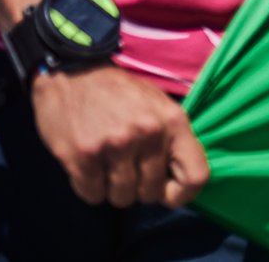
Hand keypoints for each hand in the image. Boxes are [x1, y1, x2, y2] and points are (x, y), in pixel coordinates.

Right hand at [30, 63, 209, 207]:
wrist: (72, 70)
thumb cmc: (119, 92)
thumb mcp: (158, 106)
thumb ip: (172, 141)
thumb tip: (178, 184)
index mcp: (173, 121)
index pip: (196, 177)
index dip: (182, 195)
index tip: (165, 192)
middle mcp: (148, 133)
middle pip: (152, 193)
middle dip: (138, 188)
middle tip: (126, 168)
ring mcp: (115, 145)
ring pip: (121, 198)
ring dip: (112, 189)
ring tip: (106, 164)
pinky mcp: (83, 155)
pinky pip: (92, 195)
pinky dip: (89, 187)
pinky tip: (88, 165)